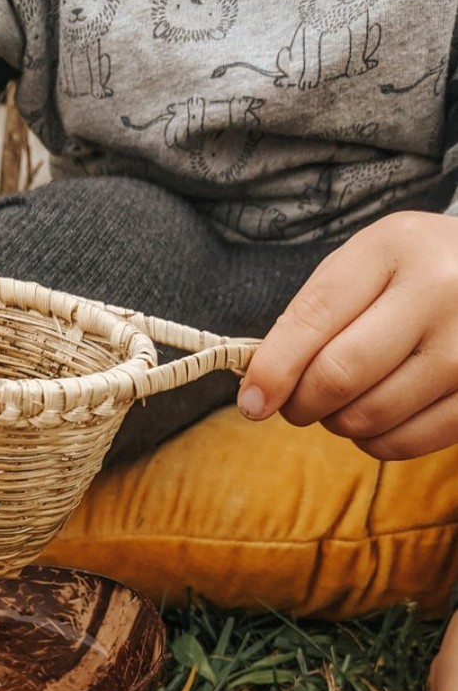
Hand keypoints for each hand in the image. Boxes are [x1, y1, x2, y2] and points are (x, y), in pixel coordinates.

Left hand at [237, 211, 457, 459]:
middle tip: (294, 404)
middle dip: (299, 403)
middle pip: (338, 375)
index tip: (251, 401)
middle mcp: (439, 290)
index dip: (273, 369)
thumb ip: (308, 317)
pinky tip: (375, 418)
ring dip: (336, 422)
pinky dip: (374, 441)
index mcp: (392, 248)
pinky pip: (406, 442)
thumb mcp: (359, 268)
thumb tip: (261, 390)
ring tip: (340, 403)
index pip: (313, 319)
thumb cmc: (407, 274)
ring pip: (370, 415)